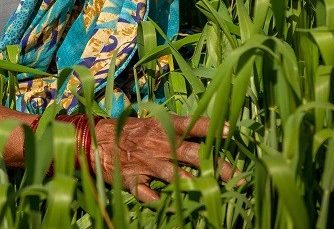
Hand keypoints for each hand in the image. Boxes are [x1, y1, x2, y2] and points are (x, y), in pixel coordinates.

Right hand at [90, 115, 235, 201]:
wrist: (94, 141)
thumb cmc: (127, 131)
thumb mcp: (151, 123)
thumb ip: (174, 129)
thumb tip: (204, 132)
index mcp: (163, 127)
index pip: (192, 124)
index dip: (212, 127)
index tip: (231, 131)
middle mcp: (159, 145)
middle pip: (194, 155)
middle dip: (218, 168)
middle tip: (238, 178)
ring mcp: (147, 164)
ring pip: (177, 177)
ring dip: (196, 187)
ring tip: (214, 195)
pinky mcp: (135, 181)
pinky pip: (151, 196)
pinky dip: (163, 204)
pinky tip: (176, 210)